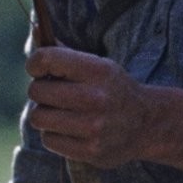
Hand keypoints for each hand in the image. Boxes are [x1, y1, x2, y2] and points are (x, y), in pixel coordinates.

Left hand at [25, 43, 159, 167]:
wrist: (147, 125)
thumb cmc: (113, 90)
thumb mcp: (99, 65)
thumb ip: (66, 53)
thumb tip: (36, 31)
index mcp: (98, 70)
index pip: (47, 59)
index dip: (35, 63)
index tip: (37, 69)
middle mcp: (96, 98)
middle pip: (37, 91)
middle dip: (39, 91)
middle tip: (52, 94)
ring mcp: (94, 127)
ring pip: (38, 117)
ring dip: (44, 114)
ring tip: (60, 112)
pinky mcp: (90, 151)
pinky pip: (48, 140)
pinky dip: (54, 134)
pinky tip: (70, 130)